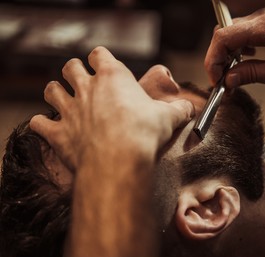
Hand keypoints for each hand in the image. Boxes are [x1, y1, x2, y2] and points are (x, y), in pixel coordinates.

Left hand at [30, 46, 194, 169]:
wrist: (119, 159)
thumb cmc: (143, 133)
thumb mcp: (168, 118)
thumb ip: (179, 109)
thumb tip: (190, 108)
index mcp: (112, 77)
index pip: (100, 55)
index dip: (101, 59)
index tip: (105, 66)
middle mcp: (86, 88)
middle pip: (70, 67)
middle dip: (74, 71)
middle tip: (82, 81)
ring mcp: (69, 109)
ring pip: (51, 90)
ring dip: (55, 92)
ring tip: (63, 99)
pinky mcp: (58, 133)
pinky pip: (39, 123)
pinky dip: (41, 124)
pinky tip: (46, 126)